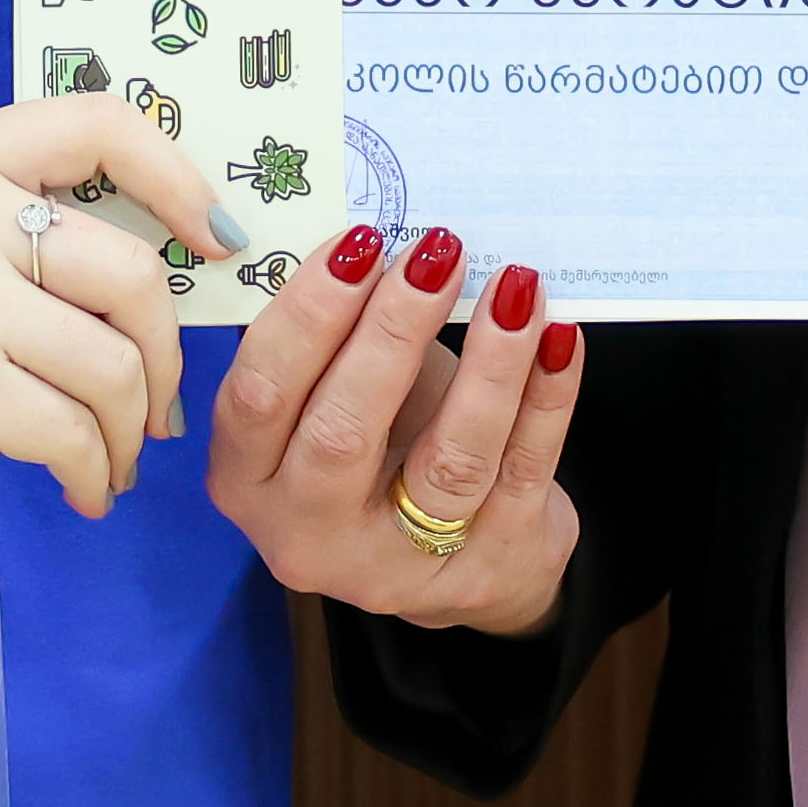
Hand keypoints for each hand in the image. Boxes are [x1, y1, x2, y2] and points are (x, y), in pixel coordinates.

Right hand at [0, 96, 249, 534]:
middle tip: (155, 402)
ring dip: (132, 430)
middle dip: (166, 354)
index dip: (180, 179)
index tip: (212, 241)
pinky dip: (97, 473)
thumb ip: (18, 219)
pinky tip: (82, 489)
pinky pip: (77, 434)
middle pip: (134, 273)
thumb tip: (162, 252)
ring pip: (116, 366)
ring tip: (112, 456)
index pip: (101, 124)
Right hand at [202, 225, 584, 630]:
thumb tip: (376, 242)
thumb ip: (339, 338)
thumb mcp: (337, 399)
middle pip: (342, 433)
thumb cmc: (387, 452)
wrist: (466, 559)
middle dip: (390, 332)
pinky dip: (547, 396)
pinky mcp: (490, 565)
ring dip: (488, 361)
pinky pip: (524, 467)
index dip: (306, 314)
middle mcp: (311, 533)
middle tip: (433, 255)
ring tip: (513, 286)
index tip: (359, 243)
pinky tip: (558, 337)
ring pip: (450, 458)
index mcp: (249, 480)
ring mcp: (403, 563)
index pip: (259, 395)